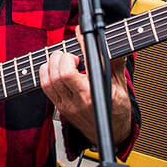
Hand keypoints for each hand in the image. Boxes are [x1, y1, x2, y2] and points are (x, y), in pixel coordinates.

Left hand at [40, 30, 130, 146]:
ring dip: (52, 64)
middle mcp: (79, 102)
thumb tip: (110, 40)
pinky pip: (45, 88)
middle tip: (72, 55)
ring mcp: (67, 106)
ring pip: (49, 81)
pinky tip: (57, 70)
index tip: (80, 33)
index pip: (85, 66)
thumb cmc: (117, 109)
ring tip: (64, 61)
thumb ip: (114, 61)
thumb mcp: (120, 84)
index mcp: (96, 95)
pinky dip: (47, 74)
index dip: (81, 46)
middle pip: (60, 74)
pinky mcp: (60, 108)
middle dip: (63, 57)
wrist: (112, 134)